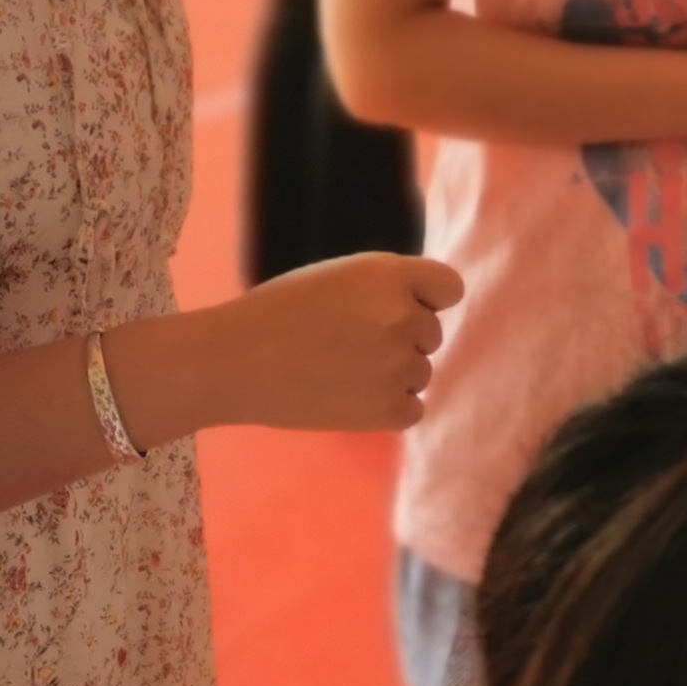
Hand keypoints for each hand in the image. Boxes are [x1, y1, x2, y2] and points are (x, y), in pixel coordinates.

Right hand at [210, 253, 464, 432]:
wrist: (237, 361)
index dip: (428, 299)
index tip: (405, 309)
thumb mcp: (338, 276)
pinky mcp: (389, 409)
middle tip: (351, 345)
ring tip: (342, 372)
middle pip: (432, 334)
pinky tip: (351, 397)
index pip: (450, 288)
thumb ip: (384, 287)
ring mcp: (398, 365)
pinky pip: (413, 408)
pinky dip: (388, 407)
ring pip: (420, 373)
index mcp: (389, 276)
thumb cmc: (277, 312)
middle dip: (401, 339)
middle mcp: (403, 317)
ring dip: (392, 375)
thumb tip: (421, 308)